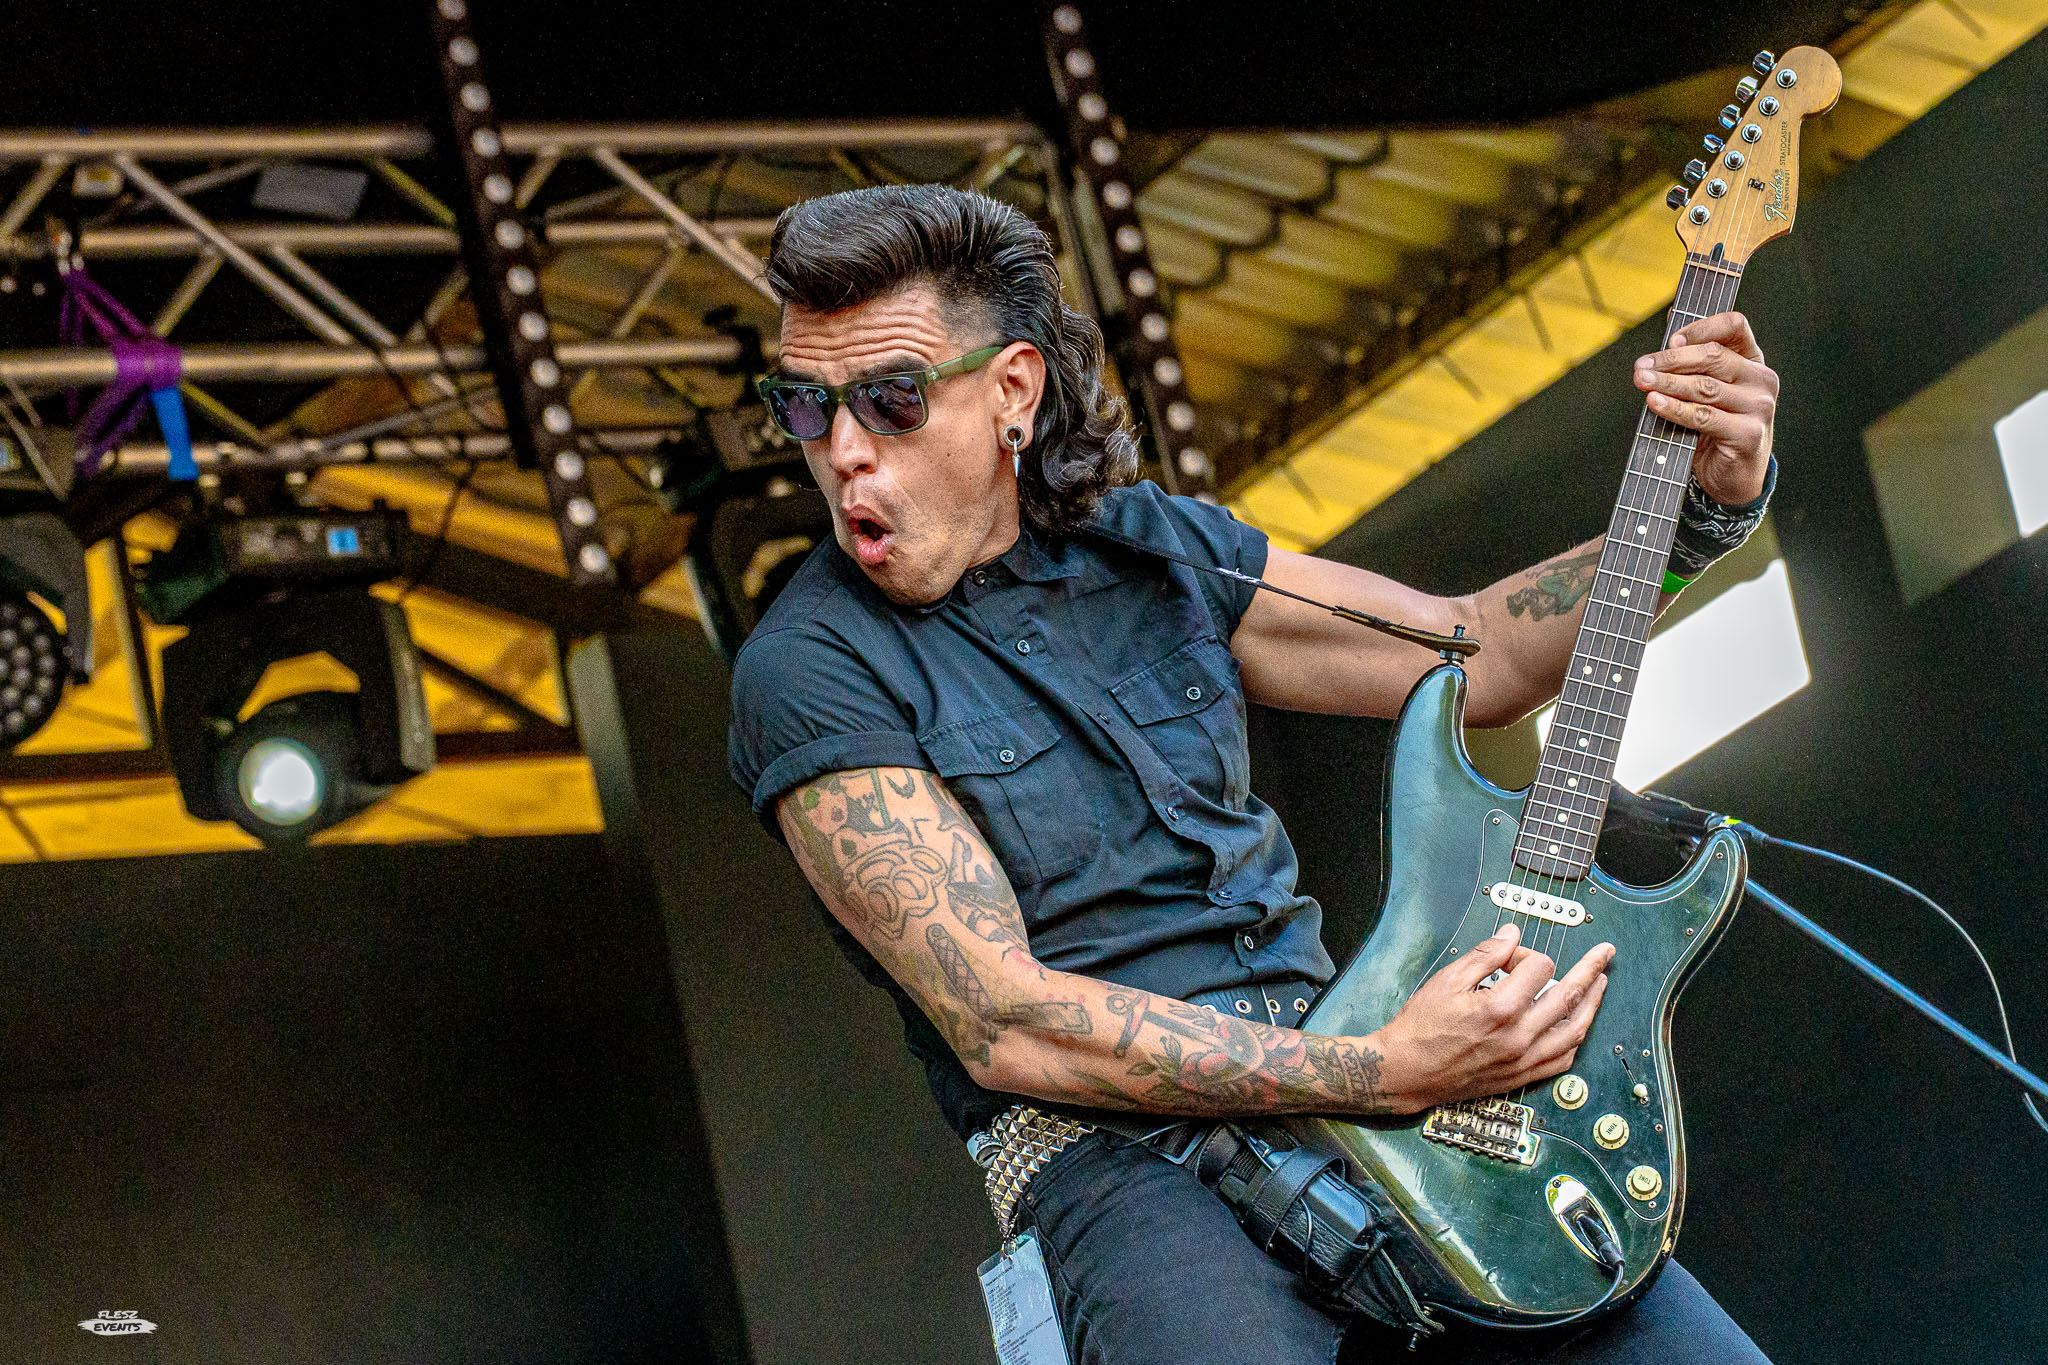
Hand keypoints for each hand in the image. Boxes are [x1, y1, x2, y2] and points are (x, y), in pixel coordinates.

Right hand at [1367, 923, 1613, 1113]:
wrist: (1406, 1071)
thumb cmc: (1421, 1027)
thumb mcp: (1447, 980)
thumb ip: (1485, 955)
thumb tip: (1512, 934)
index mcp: (1500, 1008)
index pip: (1538, 967)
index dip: (1525, 953)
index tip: (1509, 956)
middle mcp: (1519, 1036)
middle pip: (1569, 995)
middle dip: (1590, 969)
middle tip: (1605, 954)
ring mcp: (1524, 1059)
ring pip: (1575, 1030)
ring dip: (1593, 1004)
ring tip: (1601, 985)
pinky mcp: (1522, 1077)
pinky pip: (1562, 1060)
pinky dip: (1576, 1040)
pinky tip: (1579, 1026)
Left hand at [1634, 310, 1777, 504]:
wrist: (1733, 476)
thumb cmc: (1715, 429)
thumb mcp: (1707, 392)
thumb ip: (1694, 363)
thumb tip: (1671, 327)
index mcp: (1753, 361)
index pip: (1734, 327)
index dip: (1701, 327)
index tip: (1671, 338)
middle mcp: (1761, 380)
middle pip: (1713, 356)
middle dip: (1671, 359)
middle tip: (1641, 366)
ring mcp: (1759, 407)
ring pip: (1705, 386)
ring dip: (1668, 382)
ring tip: (1641, 380)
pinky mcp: (1748, 434)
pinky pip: (1703, 417)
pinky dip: (1675, 409)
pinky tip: (1654, 402)